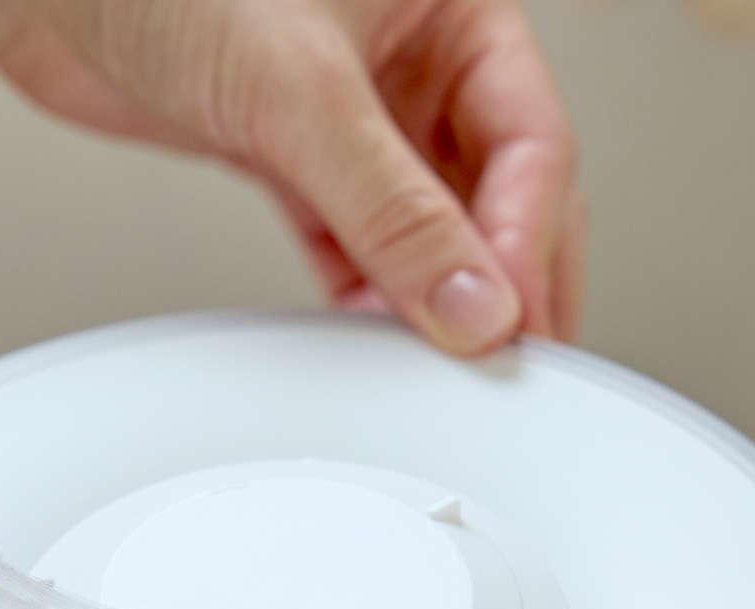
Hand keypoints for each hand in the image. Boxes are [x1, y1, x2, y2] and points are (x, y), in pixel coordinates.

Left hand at [0, 0, 582, 352]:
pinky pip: (350, 236)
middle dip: (500, 279)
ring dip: (428, 294)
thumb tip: (466, 297)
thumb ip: (388, 204)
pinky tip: (368, 330)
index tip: (508, 326)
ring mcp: (349, 113)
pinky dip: (361, 287)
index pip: (528, 144)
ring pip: (420, 221)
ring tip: (433, 361)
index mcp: (451, 7)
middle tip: (507, 363)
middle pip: (492, 190)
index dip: (522, 245)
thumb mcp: (298, 90)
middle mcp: (408, 59)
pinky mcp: (289, 155)